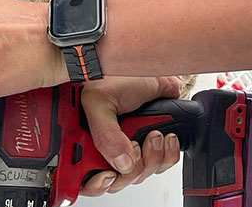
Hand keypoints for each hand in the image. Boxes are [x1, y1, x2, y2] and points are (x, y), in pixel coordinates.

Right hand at [79, 76, 183, 195]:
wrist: (147, 67)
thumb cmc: (116, 79)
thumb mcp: (101, 102)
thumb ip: (105, 135)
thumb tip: (121, 162)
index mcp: (86, 143)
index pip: (84, 180)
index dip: (95, 184)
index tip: (108, 175)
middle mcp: (107, 150)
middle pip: (117, 182)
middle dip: (131, 170)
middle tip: (136, 145)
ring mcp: (131, 149)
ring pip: (141, 175)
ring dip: (151, 158)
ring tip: (153, 133)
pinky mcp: (153, 146)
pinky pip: (162, 164)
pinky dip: (167, 155)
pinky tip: (166, 137)